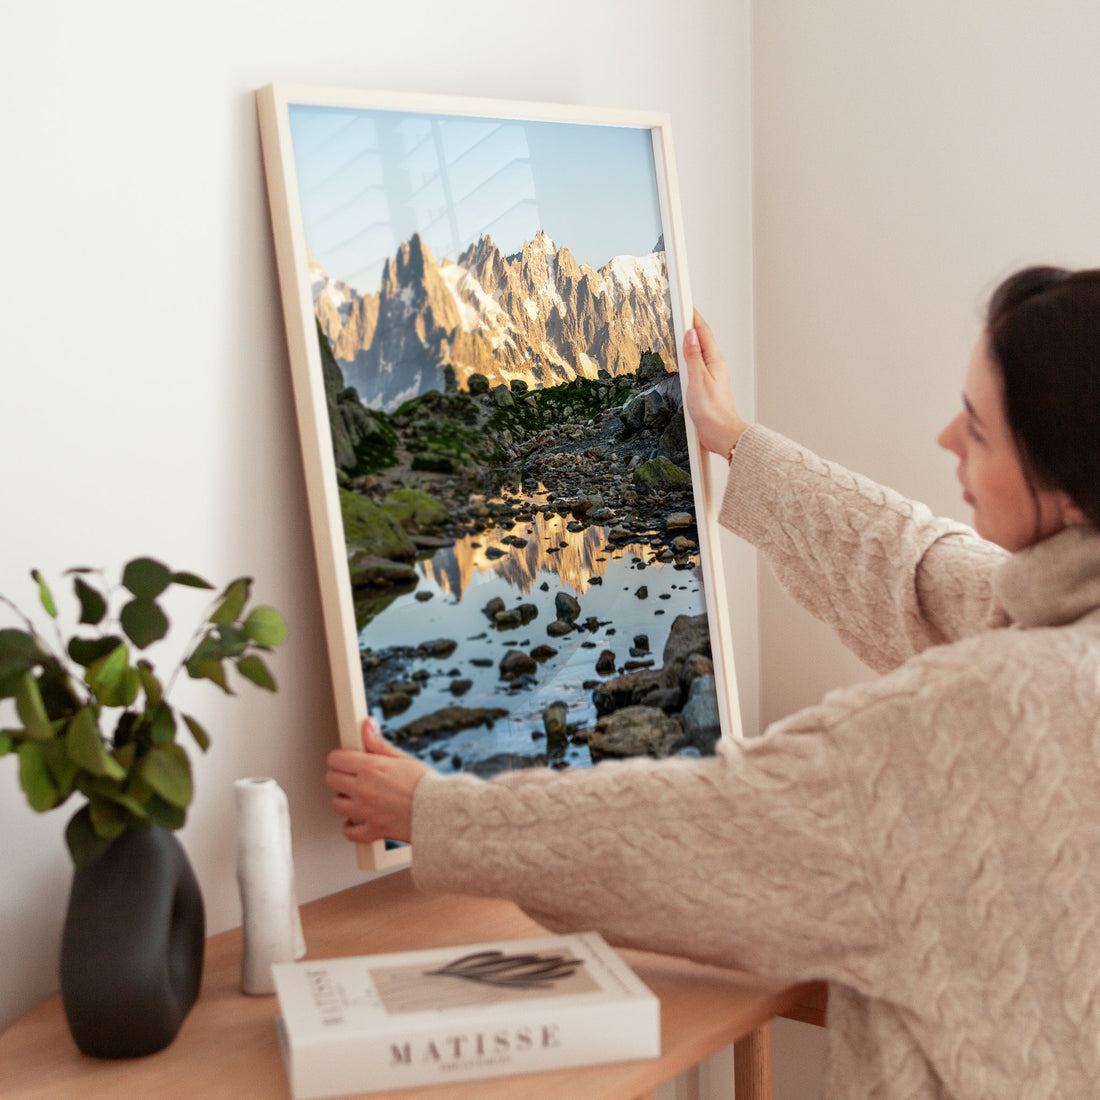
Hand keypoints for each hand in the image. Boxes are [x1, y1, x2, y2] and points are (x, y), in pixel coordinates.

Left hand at [325, 717, 429, 844]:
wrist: (441, 811)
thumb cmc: (426, 785)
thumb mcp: (402, 758)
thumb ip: (378, 743)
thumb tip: (366, 725)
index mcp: (371, 768)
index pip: (336, 759)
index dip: (340, 758)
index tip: (346, 760)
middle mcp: (364, 789)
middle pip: (331, 780)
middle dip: (339, 776)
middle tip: (352, 777)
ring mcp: (366, 811)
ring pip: (336, 805)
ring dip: (344, 800)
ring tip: (357, 797)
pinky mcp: (372, 830)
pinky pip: (349, 832)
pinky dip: (351, 827)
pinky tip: (358, 820)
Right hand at [682, 310, 748, 456]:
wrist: (722, 434)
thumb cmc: (712, 412)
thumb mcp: (698, 380)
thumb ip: (693, 356)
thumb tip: (690, 334)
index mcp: (714, 361)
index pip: (703, 332)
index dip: (693, 316)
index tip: (685, 303)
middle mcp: (715, 366)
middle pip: (702, 339)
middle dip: (691, 324)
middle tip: (681, 310)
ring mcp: (711, 376)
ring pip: (700, 352)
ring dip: (691, 340)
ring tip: (681, 329)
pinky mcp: (707, 387)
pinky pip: (697, 365)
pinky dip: (690, 356)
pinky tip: (684, 359)